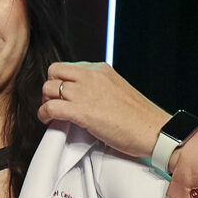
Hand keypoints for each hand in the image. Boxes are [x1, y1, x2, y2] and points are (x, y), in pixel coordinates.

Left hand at [38, 61, 172, 160]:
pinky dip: (44, 115)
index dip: (60, 80)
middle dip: (49, 87)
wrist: (154, 130)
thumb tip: (85, 95)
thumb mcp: (118, 90)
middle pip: (53, 72)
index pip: (68, 66)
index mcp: (100, 69)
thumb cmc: (139, 117)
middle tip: (53, 102)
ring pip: (48, 88)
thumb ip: (99, 88)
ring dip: (45, 102)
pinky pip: (50, 107)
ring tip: (51, 114)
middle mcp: (91, 76)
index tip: (61, 93)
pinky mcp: (82, 112)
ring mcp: (85, 92)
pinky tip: (48, 121)